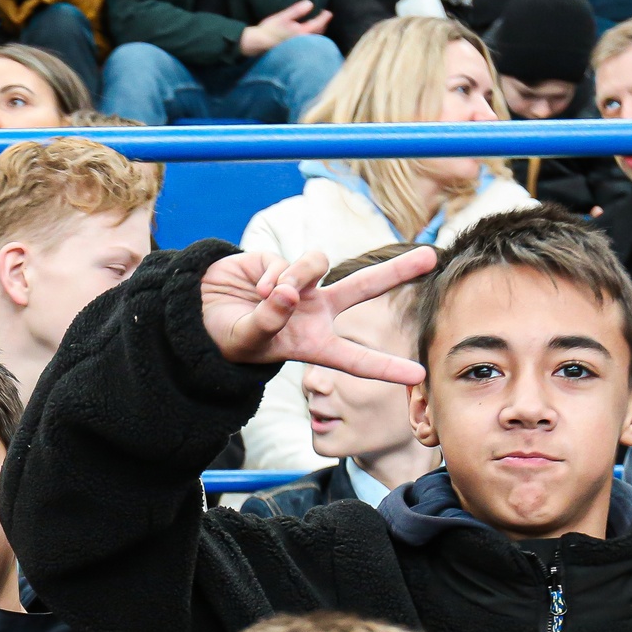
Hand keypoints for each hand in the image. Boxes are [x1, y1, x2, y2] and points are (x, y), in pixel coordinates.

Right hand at [197, 246, 435, 379]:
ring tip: (268, 295)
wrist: (199, 311)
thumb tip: (289, 292)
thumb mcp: (247, 340)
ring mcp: (302, 284)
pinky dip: (273, 273)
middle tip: (432, 257)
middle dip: (398, 270)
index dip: (386, 367)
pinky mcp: (283, 261)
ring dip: (298, 277)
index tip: (418, 374)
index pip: (355, 359)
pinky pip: (292, 260)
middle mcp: (316, 311)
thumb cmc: (226, 337)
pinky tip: (255, 286)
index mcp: (313, 343)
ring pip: (319, 266)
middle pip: (365, 287)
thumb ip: (269, 320)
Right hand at [238, 0, 329, 56]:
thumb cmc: (269, 29)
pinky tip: (307, 34)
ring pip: (313, 39)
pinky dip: (311, 36)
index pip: (317, 24)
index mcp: (301, 33)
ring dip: (318, 31)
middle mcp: (302, 41)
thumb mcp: (282, 17)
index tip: (328, 12)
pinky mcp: (294, 48)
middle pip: (318, 33)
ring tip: (318, 24)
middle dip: (323, 25)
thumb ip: (297, 10)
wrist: (258, 44)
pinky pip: (308, 42)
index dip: (324, 18)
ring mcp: (298, 46)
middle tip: (325, 17)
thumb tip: (310, 3)